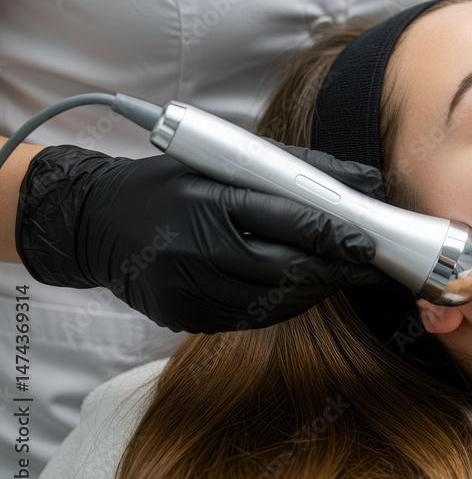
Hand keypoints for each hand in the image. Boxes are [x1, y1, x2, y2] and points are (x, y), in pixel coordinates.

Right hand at [15, 138, 384, 331]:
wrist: (96, 224)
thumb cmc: (165, 184)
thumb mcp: (220, 160)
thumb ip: (291, 168)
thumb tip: (360, 179)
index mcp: (207, 206)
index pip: (288, 225)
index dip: (335, 237)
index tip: (368, 242)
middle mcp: (197, 255)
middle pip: (288, 271)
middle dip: (335, 270)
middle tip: (368, 265)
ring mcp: (191, 293)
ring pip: (275, 302)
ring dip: (316, 290)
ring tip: (342, 275)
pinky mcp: (188, 318)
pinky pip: (253, 318)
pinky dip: (286, 304)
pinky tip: (304, 289)